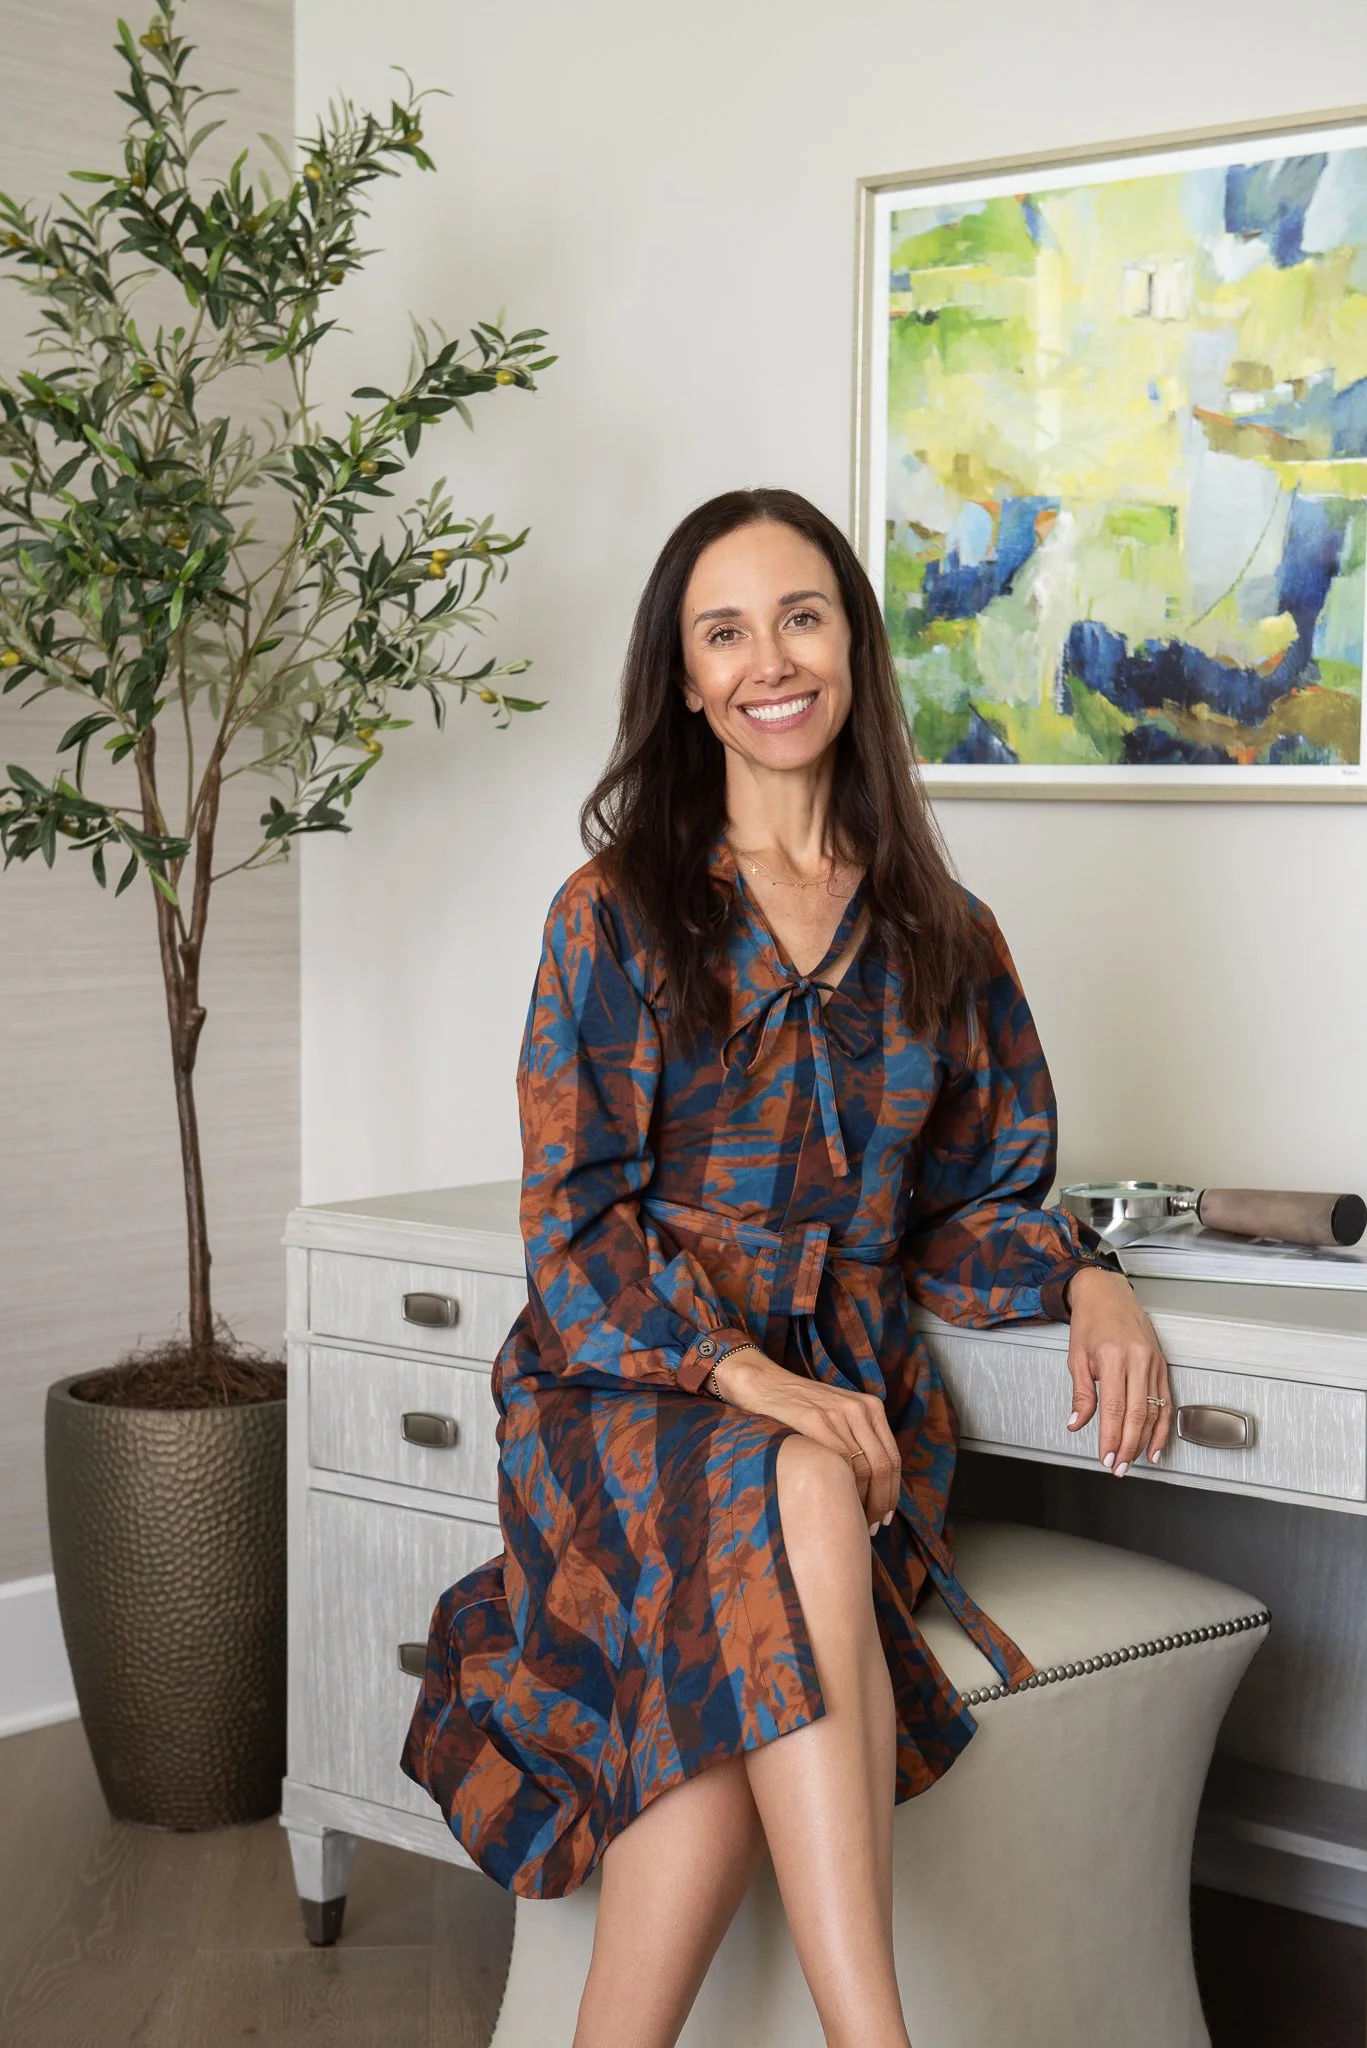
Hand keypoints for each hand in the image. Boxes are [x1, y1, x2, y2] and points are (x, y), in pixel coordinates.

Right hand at [712, 1347, 900, 1533]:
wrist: (764, 1384)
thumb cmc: (800, 1408)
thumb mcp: (839, 1414)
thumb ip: (858, 1438)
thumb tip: (876, 1486)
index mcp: (871, 1408)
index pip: (893, 1458)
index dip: (893, 1492)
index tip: (886, 1516)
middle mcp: (859, 1409)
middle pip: (884, 1466)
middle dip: (882, 1503)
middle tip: (873, 1527)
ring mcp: (838, 1413)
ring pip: (865, 1468)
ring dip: (864, 1502)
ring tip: (857, 1523)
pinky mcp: (814, 1420)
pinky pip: (839, 1461)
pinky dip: (843, 1488)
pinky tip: (837, 1503)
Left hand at [1063, 1268, 1171, 1474]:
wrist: (1108, 1295)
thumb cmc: (1090, 1323)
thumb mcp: (1076, 1356)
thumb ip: (1080, 1394)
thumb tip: (1076, 1424)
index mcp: (1114, 1358)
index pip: (1114, 1408)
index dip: (1112, 1437)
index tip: (1106, 1456)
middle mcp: (1138, 1361)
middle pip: (1137, 1414)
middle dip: (1128, 1445)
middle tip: (1120, 1467)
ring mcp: (1154, 1363)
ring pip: (1155, 1410)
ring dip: (1146, 1440)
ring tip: (1135, 1460)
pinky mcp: (1162, 1365)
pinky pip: (1166, 1401)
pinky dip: (1163, 1426)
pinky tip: (1156, 1444)